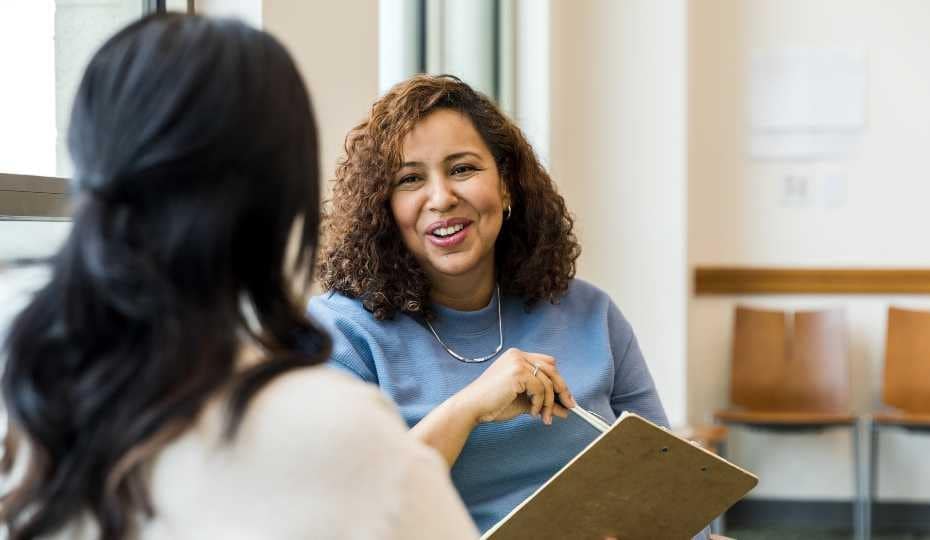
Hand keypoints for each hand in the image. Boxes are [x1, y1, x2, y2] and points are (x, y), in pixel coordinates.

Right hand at [454, 348, 576, 424]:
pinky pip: (541, 389)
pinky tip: (532, 413)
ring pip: (548, 382)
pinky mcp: (518, 372)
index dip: (558, 380)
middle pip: (552, 369)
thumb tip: (565, 410)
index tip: (565, 397)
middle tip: (569, 407)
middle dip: (562, 389)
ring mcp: (518, 362)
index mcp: (517, 357)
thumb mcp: (524, 402)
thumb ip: (544, 402)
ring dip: (550, 403)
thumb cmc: (493, 404)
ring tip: (544, 417)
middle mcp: (518, 355)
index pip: (547, 363)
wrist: (472, 408)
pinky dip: (540, 403)